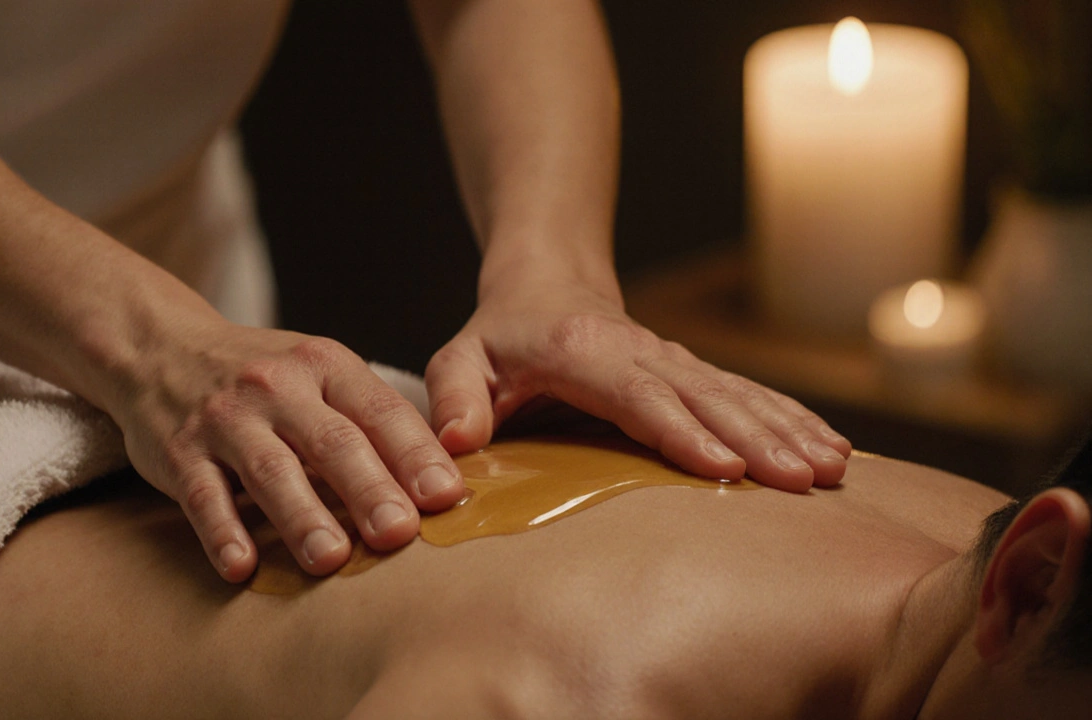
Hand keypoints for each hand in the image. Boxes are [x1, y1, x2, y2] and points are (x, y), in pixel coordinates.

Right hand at [108, 320, 464, 581]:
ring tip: (331, 559)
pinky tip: (242, 567)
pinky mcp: (179, 452)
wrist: (159, 348)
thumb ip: (372, 421)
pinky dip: (222, 532)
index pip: (380, 411)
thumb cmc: (264, 378)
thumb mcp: (321, 376)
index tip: (446, 496)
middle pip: (332, 442)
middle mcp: (277, 387)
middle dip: (369, 489)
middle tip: (399, 533)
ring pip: (270, 471)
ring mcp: (226, 420)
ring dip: (302, 516)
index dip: (415, 454)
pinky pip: (202, 495)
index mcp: (326, 366)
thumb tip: (442, 485)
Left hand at [425, 279, 850, 491]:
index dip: (682, 430)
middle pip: (707, 396)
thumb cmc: (500, 336)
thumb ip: (454, 398)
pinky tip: (833, 448)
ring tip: (833, 470)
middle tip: (801, 481)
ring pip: (740, 394)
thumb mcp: (461, 360)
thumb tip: (457, 445)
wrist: (546, 285)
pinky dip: (793, 419)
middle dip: (757, 439)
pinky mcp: (695, 373)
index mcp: (585, 352)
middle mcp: (642, 351)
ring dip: (788, 430)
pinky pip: (751, 395)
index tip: (724, 467)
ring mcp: (675, 360)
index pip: (639, 394)